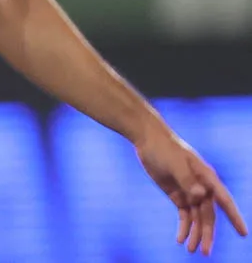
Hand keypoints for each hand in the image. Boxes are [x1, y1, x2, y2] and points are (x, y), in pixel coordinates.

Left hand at [136, 126, 247, 254]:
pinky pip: (184, 214)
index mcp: (207, 178)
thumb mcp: (175, 163)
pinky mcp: (178, 194)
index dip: (234, 217)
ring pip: (197, 217)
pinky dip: (183, 227)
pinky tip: (180, 239)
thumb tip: (201, 196)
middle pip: (208, 215)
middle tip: (204, 252)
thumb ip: (188, 179)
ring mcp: (190, 191)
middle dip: (207, 234)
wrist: (147, 139)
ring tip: (191, 250)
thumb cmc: (164, 148)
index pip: (224, 201)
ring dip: (195, 234)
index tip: (243, 234)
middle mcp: (202, 187)